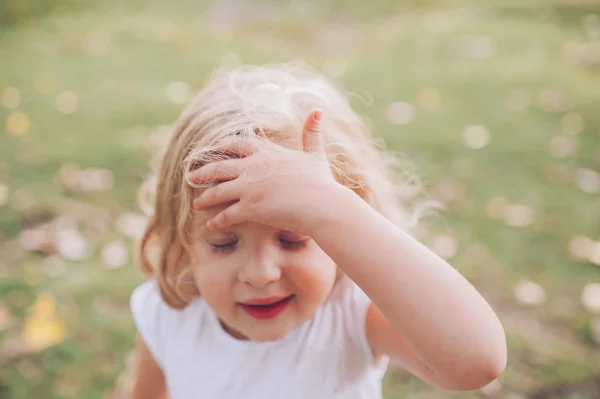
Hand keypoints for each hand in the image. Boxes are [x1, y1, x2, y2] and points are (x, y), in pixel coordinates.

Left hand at [190, 110, 343, 233]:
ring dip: (206, 198)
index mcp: (266, 152)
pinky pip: (227, 214)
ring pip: (218, 191)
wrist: (322, 205)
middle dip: (203, 173)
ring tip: (197, 204)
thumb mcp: (315, 153)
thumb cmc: (321, 182)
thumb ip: (312, 133)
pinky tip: (212, 225)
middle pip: (219, 167)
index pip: (237, 144)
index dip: (223, 145)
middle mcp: (253, 167)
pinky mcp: (250, 208)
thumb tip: (318, 110)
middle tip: (191, 177)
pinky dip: (219, 220)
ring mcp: (249, 187)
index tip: (214, 148)